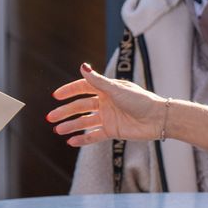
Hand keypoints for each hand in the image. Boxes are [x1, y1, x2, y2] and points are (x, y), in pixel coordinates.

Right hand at [47, 65, 168, 147]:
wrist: (157, 119)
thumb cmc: (140, 100)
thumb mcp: (116, 90)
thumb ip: (98, 81)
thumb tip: (82, 65)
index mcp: (106, 89)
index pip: (83, 87)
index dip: (69, 91)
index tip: (56, 96)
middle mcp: (105, 102)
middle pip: (80, 106)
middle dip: (65, 112)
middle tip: (50, 118)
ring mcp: (108, 117)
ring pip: (85, 121)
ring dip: (71, 126)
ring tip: (57, 131)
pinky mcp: (112, 130)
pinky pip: (94, 135)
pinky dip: (83, 138)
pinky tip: (71, 142)